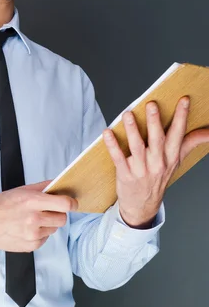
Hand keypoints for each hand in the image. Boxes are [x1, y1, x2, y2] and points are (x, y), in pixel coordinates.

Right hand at [0, 180, 77, 252]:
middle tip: (47, 210)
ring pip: (54, 229)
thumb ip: (42, 187)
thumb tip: (59, 184)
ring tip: (32, 219)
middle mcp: (33, 219)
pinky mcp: (30, 246)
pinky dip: (40, 234)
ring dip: (48, 224)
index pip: (64, 204)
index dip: (72, 203)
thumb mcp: (20, 190)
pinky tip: (26, 228)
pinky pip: (45, 238)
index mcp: (32, 201)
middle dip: (58, 213)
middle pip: (62, 218)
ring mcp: (32, 235)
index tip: (73, 203)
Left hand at [102, 96, 208, 228]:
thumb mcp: (176, 161)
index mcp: (171, 157)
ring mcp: (141, 169)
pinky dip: (112, 145)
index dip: (181, 117)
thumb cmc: (158, 178)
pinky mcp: (125, 174)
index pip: (178, 134)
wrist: (142, 206)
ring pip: (137, 147)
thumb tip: (208, 132)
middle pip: (157, 140)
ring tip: (128, 114)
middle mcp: (158, 163)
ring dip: (132, 130)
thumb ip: (190, 143)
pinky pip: (118, 158)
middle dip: (155, 121)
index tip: (183, 100)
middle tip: (151, 104)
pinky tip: (108, 133)